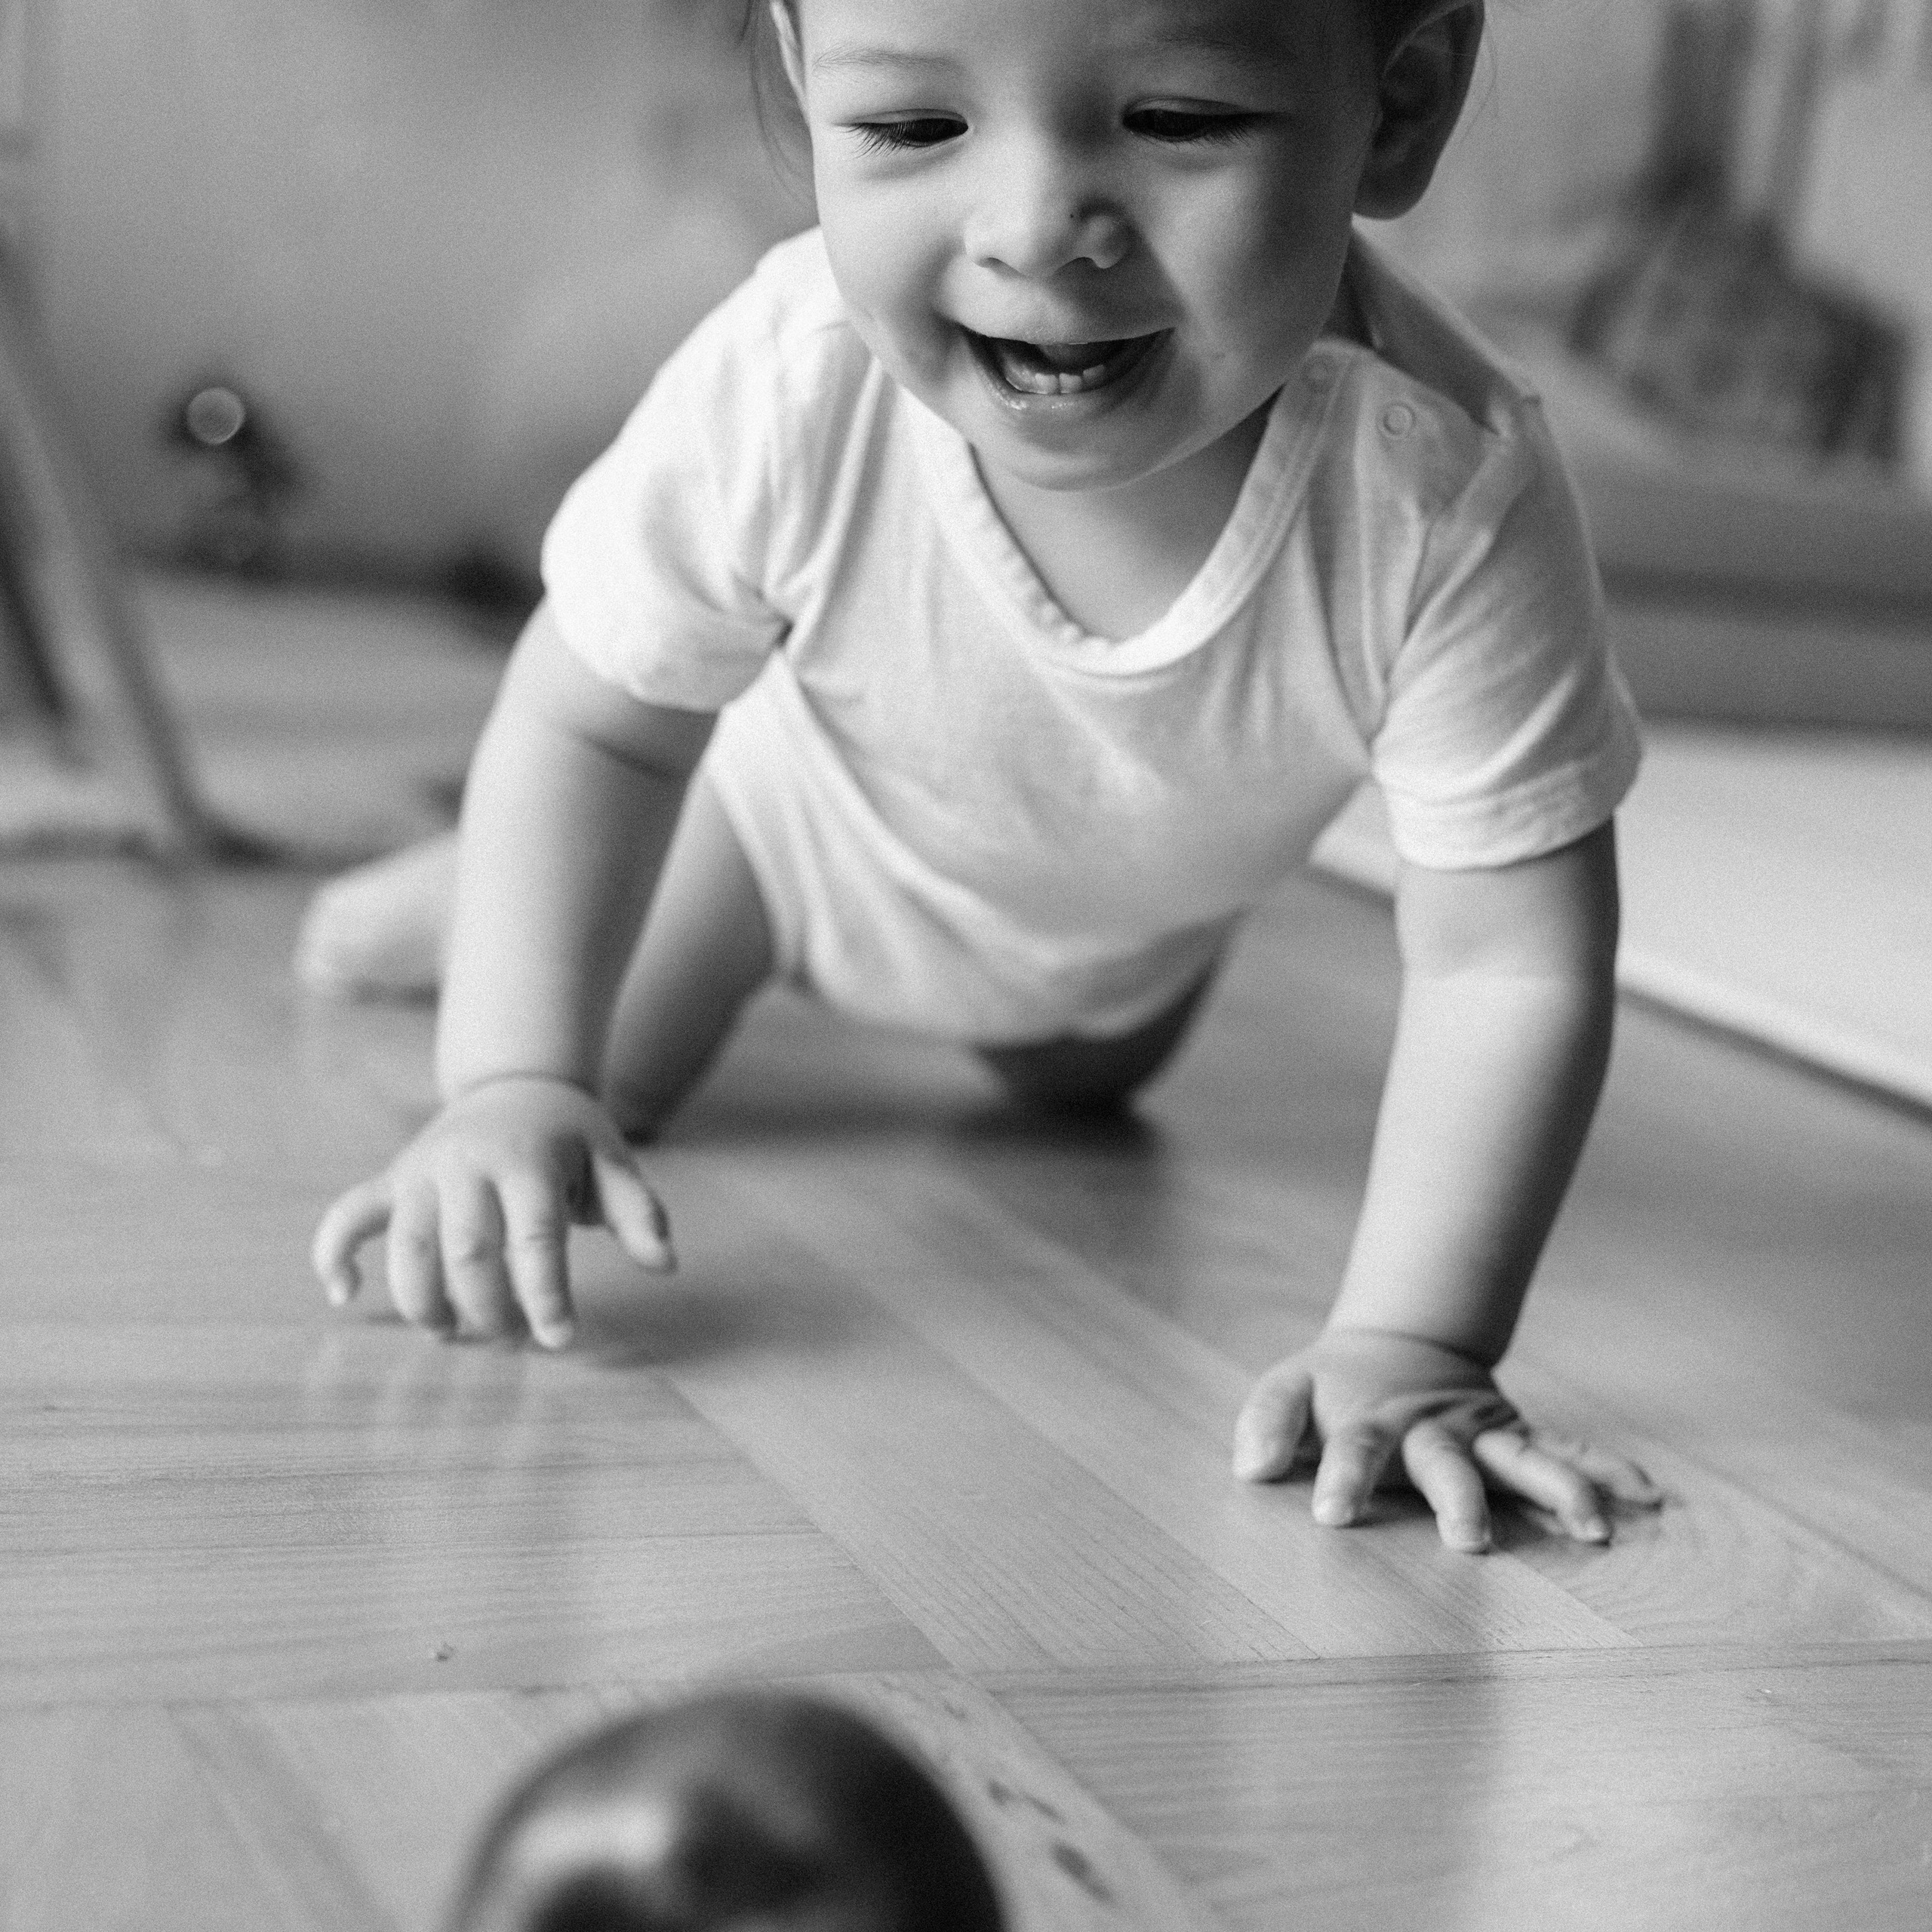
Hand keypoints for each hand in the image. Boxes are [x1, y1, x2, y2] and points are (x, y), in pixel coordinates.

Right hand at [311, 1074, 673, 1347]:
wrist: (516, 1080)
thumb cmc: (572, 1137)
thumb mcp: (614, 1162)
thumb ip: (639, 1213)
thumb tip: (665, 1266)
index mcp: (529, 1161)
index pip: (535, 1238)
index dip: (547, 1294)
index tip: (560, 1340)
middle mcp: (468, 1164)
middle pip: (467, 1252)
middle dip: (488, 1309)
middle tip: (514, 1340)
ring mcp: (423, 1171)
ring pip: (407, 1246)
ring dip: (424, 1303)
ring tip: (452, 1336)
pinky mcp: (391, 1180)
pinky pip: (347, 1216)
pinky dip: (334, 1255)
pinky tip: (346, 1296)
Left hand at [1231, 1326, 1661, 1552]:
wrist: (1397, 1342)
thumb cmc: (1333, 1385)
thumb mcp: (1288, 1389)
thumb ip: (1266, 1422)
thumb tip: (1251, 1466)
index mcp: (1372, 1421)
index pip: (1354, 1448)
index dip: (1343, 1478)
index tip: (1330, 1514)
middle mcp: (1434, 1430)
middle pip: (1445, 1463)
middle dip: (1457, 1499)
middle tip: (1469, 1541)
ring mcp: (1482, 1435)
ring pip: (1522, 1460)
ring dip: (1557, 1491)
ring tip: (1592, 1529)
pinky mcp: (1516, 1440)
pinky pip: (1567, 1454)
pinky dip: (1609, 1472)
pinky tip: (1650, 1498)